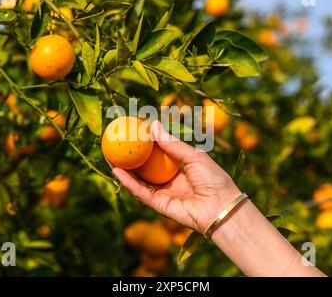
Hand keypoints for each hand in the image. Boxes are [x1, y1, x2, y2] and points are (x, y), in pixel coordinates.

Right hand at [112, 120, 241, 233]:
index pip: (158, 156)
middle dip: (130, 159)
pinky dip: (128, 182)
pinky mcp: (159, 206)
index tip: (132, 134)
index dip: (145, 147)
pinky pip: (141, 192)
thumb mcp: (194, 156)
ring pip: (139, 181)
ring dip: (124, 171)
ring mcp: (164, 194)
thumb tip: (153, 125)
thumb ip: (172, 144)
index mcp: (180, 169)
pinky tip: (117, 171)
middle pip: (145, 170)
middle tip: (115, 146)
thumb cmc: (214, 179)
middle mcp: (170, 182)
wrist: (221, 206)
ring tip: (110, 157)